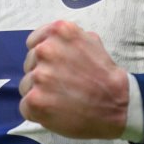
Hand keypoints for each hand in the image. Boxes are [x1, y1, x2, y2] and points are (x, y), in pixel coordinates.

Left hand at [18, 20, 128, 138]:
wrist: (119, 105)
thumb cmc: (104, 74)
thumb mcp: (90, 40)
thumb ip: (67, 39)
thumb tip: (50, 41)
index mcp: (58, 31)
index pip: (33, 43)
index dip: (43, 57)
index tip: (55, 67)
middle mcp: (45, 49)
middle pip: (29, 64)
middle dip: (42, 74)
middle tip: (62, 85)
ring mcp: (39, 75)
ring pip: (26, 85)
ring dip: (39, 93)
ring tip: (61, 99)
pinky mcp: (35, 100)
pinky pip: (25, 106)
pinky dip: (37, 112)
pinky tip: (56, 112)